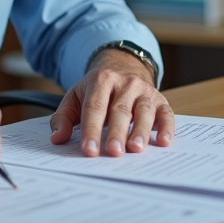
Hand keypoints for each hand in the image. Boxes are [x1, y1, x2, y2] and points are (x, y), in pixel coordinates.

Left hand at [49, 48, 173, 156]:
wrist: (122, 70)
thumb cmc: (97, 92)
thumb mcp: (76, 98)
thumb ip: (63, 118)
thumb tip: (57, 138)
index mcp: (101, 80)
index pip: (95, 107)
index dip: (91, 129)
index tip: (89, 150)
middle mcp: (125, 83)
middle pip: (120, 110)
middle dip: (116, 132)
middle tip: (113, 152)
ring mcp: (144, 91)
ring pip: (144, 111)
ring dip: (141, 131)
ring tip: (135, 149)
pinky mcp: (160, 100)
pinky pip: (166, 113)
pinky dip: (167, 127)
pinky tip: (164, 141)